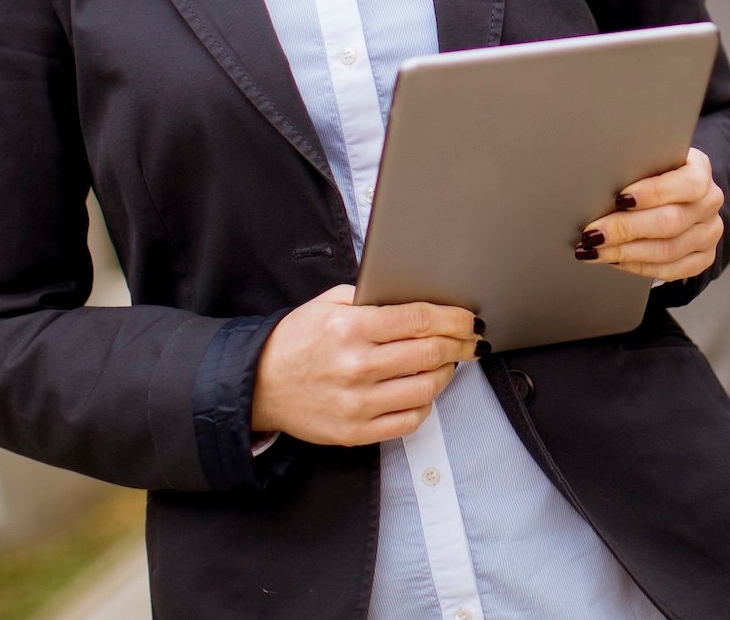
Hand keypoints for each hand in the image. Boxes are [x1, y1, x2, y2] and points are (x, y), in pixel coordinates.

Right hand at [250, 285, 480, 446]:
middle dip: (460, 344)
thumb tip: (416, 297)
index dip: (453, 318)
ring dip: (446, 373)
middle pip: (430, 352)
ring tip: (448, 363)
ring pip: (426, 388)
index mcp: (351, 328)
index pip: (419, 320)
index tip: (469, 319)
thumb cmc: (296, 341)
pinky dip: (426, 405)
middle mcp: (357, 366)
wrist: (259, 385)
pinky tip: (424, 391)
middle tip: (470, 340)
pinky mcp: (356, 432)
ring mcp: (357, 403)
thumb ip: (370, 298)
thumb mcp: (327, 304)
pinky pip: (409, 421)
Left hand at [578, 147, 724, 281]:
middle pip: (670, 222)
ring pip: (668, 251)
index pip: (686, 184)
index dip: (652, 193)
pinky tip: (616, 260)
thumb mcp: (650, 161)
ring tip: (596, 250)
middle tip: (593, 233)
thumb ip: (636, 168)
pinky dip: (638, 267)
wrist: (677, 194)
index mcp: (700, 170)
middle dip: (625, 229)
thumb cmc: (655, 174)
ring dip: (625, 253)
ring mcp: (709, 233)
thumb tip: (601, 182)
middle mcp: (709, 203)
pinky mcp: (703, 258)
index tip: (619, 199)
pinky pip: (670, 270)